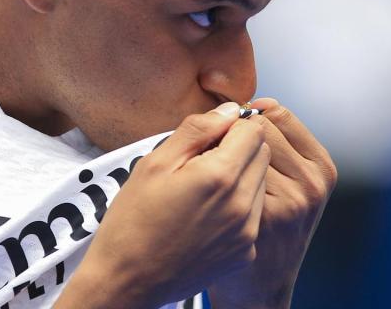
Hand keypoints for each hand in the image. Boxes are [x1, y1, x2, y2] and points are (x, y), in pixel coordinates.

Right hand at [56, 102, 270, 308]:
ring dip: (241, 176)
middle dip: (240, 148)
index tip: (210, 135)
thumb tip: (230, 110)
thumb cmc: (133, 219)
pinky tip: (207, 216)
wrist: (127, 281)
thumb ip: (196, 130)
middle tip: (203, 161)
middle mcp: (241, 205)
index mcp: (219, 176)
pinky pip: (254, 213)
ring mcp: (247, 232)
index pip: (254, 130)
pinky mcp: (245, 252)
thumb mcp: (154, 163)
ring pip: (260, 183)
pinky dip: (238, 206)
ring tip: (203, 190)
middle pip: (262, 154)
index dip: (232, 126)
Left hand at [208, 99, 336, 308]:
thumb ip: (279, 144)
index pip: (277, 113)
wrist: (260, 283)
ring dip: (220, 153)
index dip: (247, 117)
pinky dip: (212, 175)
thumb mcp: (292, 182)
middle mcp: (312, 182)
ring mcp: (289, 201)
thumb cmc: (268, 223)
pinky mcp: (261, 216)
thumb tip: (248, 106)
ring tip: (213, 174)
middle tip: (218, 155)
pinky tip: (210, 193)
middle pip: (257, 127)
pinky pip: (227, 173)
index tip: (232, 132)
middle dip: (233, 134)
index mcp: (321, 165)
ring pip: (240, 149)